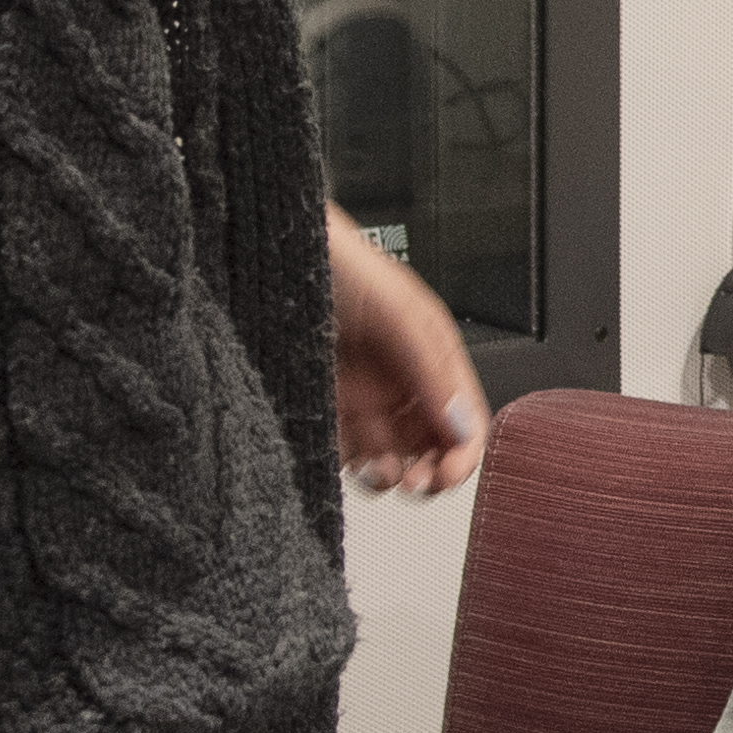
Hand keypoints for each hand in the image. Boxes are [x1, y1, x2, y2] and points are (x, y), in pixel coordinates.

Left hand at [329, 205, 487, 496]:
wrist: (269, 251)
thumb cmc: (336, 261)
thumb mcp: (397, 309)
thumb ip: (431, 364)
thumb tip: (460, 423)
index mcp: (430, 357)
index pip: (462, 417)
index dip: (463, 450)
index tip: (450, 471)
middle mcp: (399, 383)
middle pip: (432, 447)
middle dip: (433, 471)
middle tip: (420, 481)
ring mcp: (361, 401)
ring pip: (392, 459)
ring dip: (395, 477)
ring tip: (385, 475)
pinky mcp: (320, 413)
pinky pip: (343, 456)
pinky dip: (352, 471)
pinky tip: (353, 465)